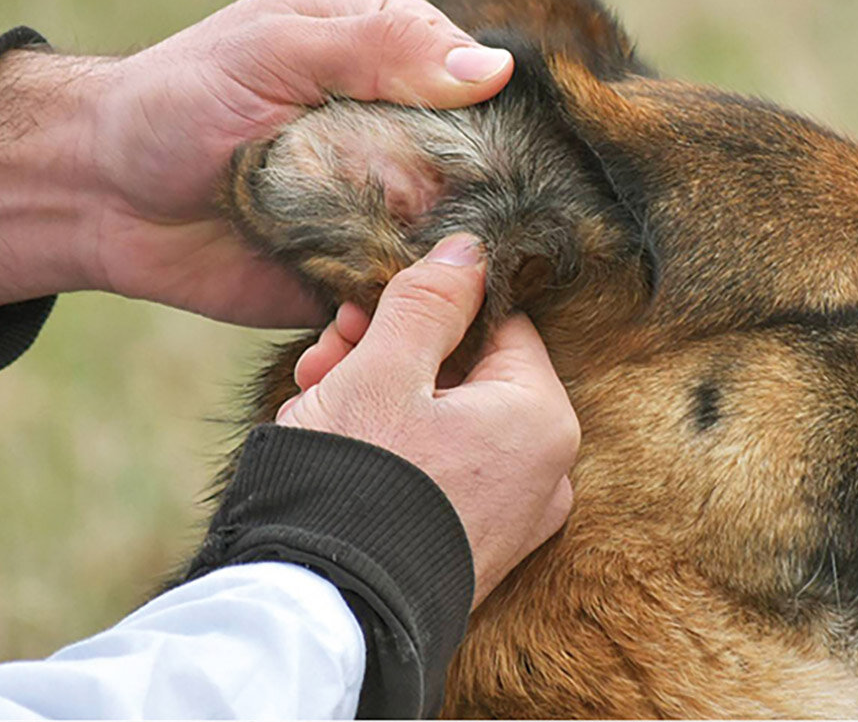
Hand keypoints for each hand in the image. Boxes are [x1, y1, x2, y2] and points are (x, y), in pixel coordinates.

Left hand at [0, 0, 513, 324]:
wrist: (101, 195)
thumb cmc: (177, 101)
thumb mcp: (273, 49)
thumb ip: (377, 49)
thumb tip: (493, 69)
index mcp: (386, 60)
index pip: (477, 83)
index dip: (492, 117)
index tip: (482, 153)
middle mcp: (396, 136)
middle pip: (477, 171)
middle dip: (465, 201)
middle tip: (409, 213)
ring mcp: (379, 210)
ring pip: (449, 241)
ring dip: (435, 264)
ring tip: (380, 268)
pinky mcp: (355, 276)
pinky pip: (402, 298)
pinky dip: (395, 312)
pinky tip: (364, 316)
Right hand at [276, 233, 579, 606]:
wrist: (328, 611)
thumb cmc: (361, 479)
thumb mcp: (384, 367)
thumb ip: (430, 300)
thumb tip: (472, 246)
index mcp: (541, 416)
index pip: (495, 324)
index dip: (425, 306)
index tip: (362, 308)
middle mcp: (543, 469)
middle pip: (464, 373)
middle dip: (389, 352)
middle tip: (326, 350)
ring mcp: (512, 516)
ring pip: (445, 421)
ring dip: (378, 394)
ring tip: (314, 395)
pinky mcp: (475, 547)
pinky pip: (440, 472)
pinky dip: (393, 448)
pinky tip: (336, 440)